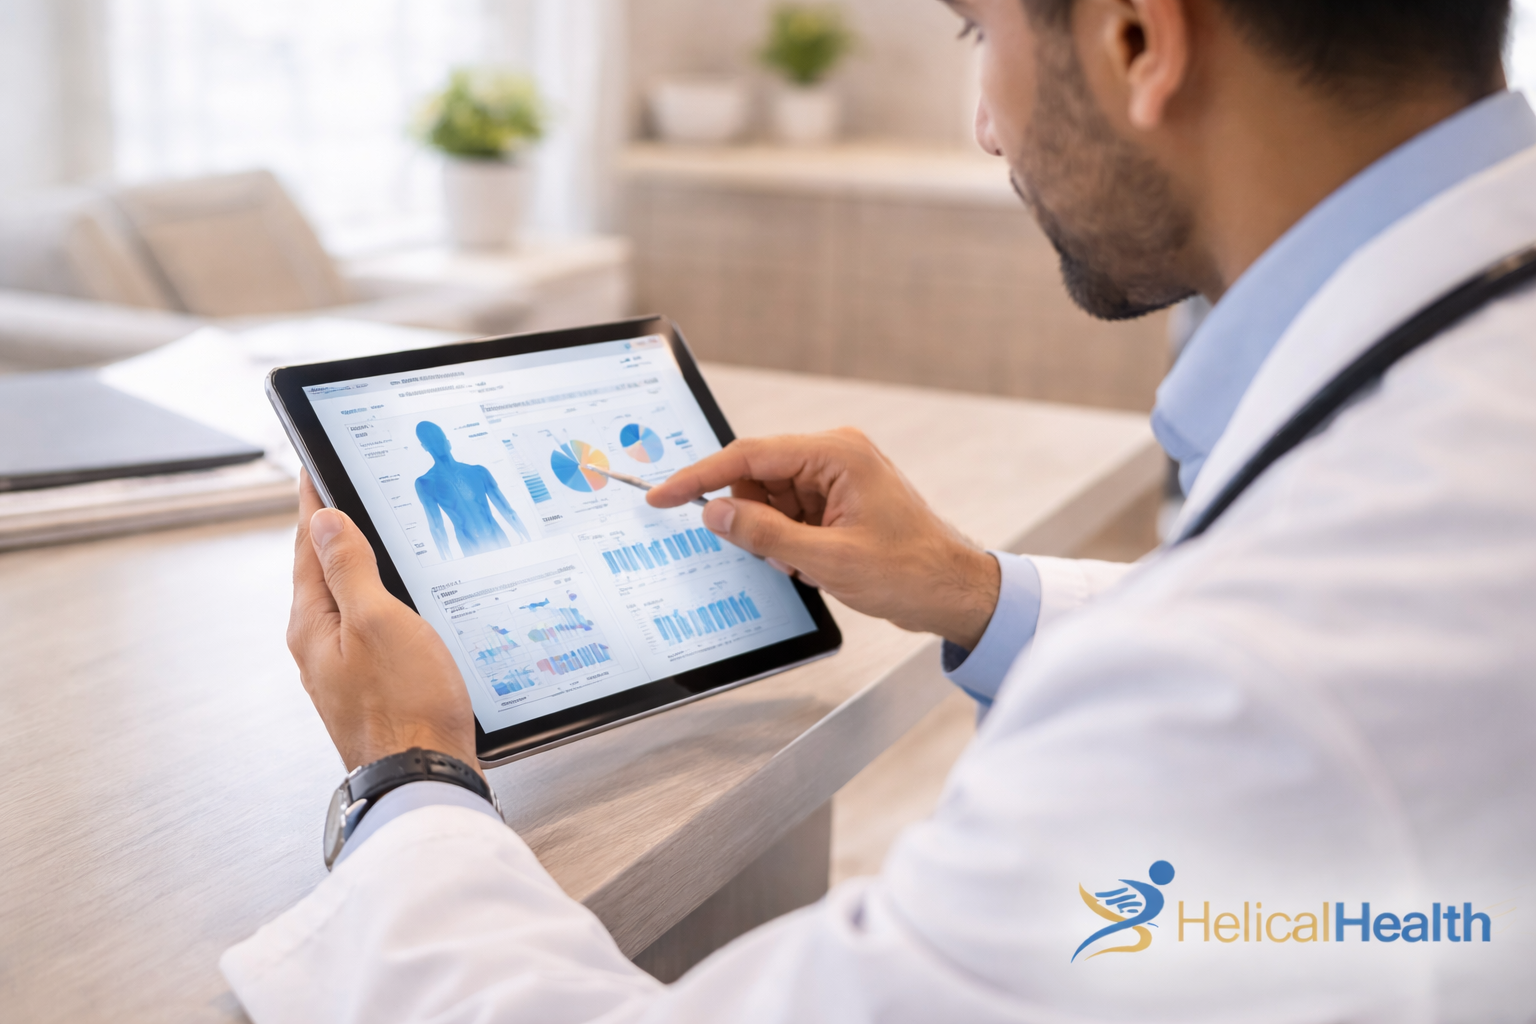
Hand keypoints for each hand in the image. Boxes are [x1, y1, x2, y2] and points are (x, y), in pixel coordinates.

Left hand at [287, 471, 479, 773]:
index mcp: (313, 623)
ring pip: (349, 601)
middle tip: (344, 490)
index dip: (315, 501)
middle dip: (336, 530)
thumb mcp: (377, 621)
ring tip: (373, 534)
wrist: (423, 778)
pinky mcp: (372, 687)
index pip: (307, 544)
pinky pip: (370, 629)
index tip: (314, 466)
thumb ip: (348, 568)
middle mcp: (320, 647)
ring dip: (361, 567)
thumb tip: (322, 520)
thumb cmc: (406, 706)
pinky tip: (403, 603)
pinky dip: (382, 603)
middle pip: (324, 571)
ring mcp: (344, 669)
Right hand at [647, 429, 1000, 648]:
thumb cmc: (911, 571)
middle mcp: (835, 455)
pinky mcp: (838, 500)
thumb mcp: (828, 560)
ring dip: (772, 535)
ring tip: (805, 563)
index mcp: (837, 454)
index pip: (749, 455)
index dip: (700, 477)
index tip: (663, 495)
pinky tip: (811, 563)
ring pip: (770, 499)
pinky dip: (787, 542)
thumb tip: (715, 513)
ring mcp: (837, 477)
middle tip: (769, 554)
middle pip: (757, 476)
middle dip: (750, 517)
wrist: (955, 592)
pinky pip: (789, 514)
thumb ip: (765, 534)